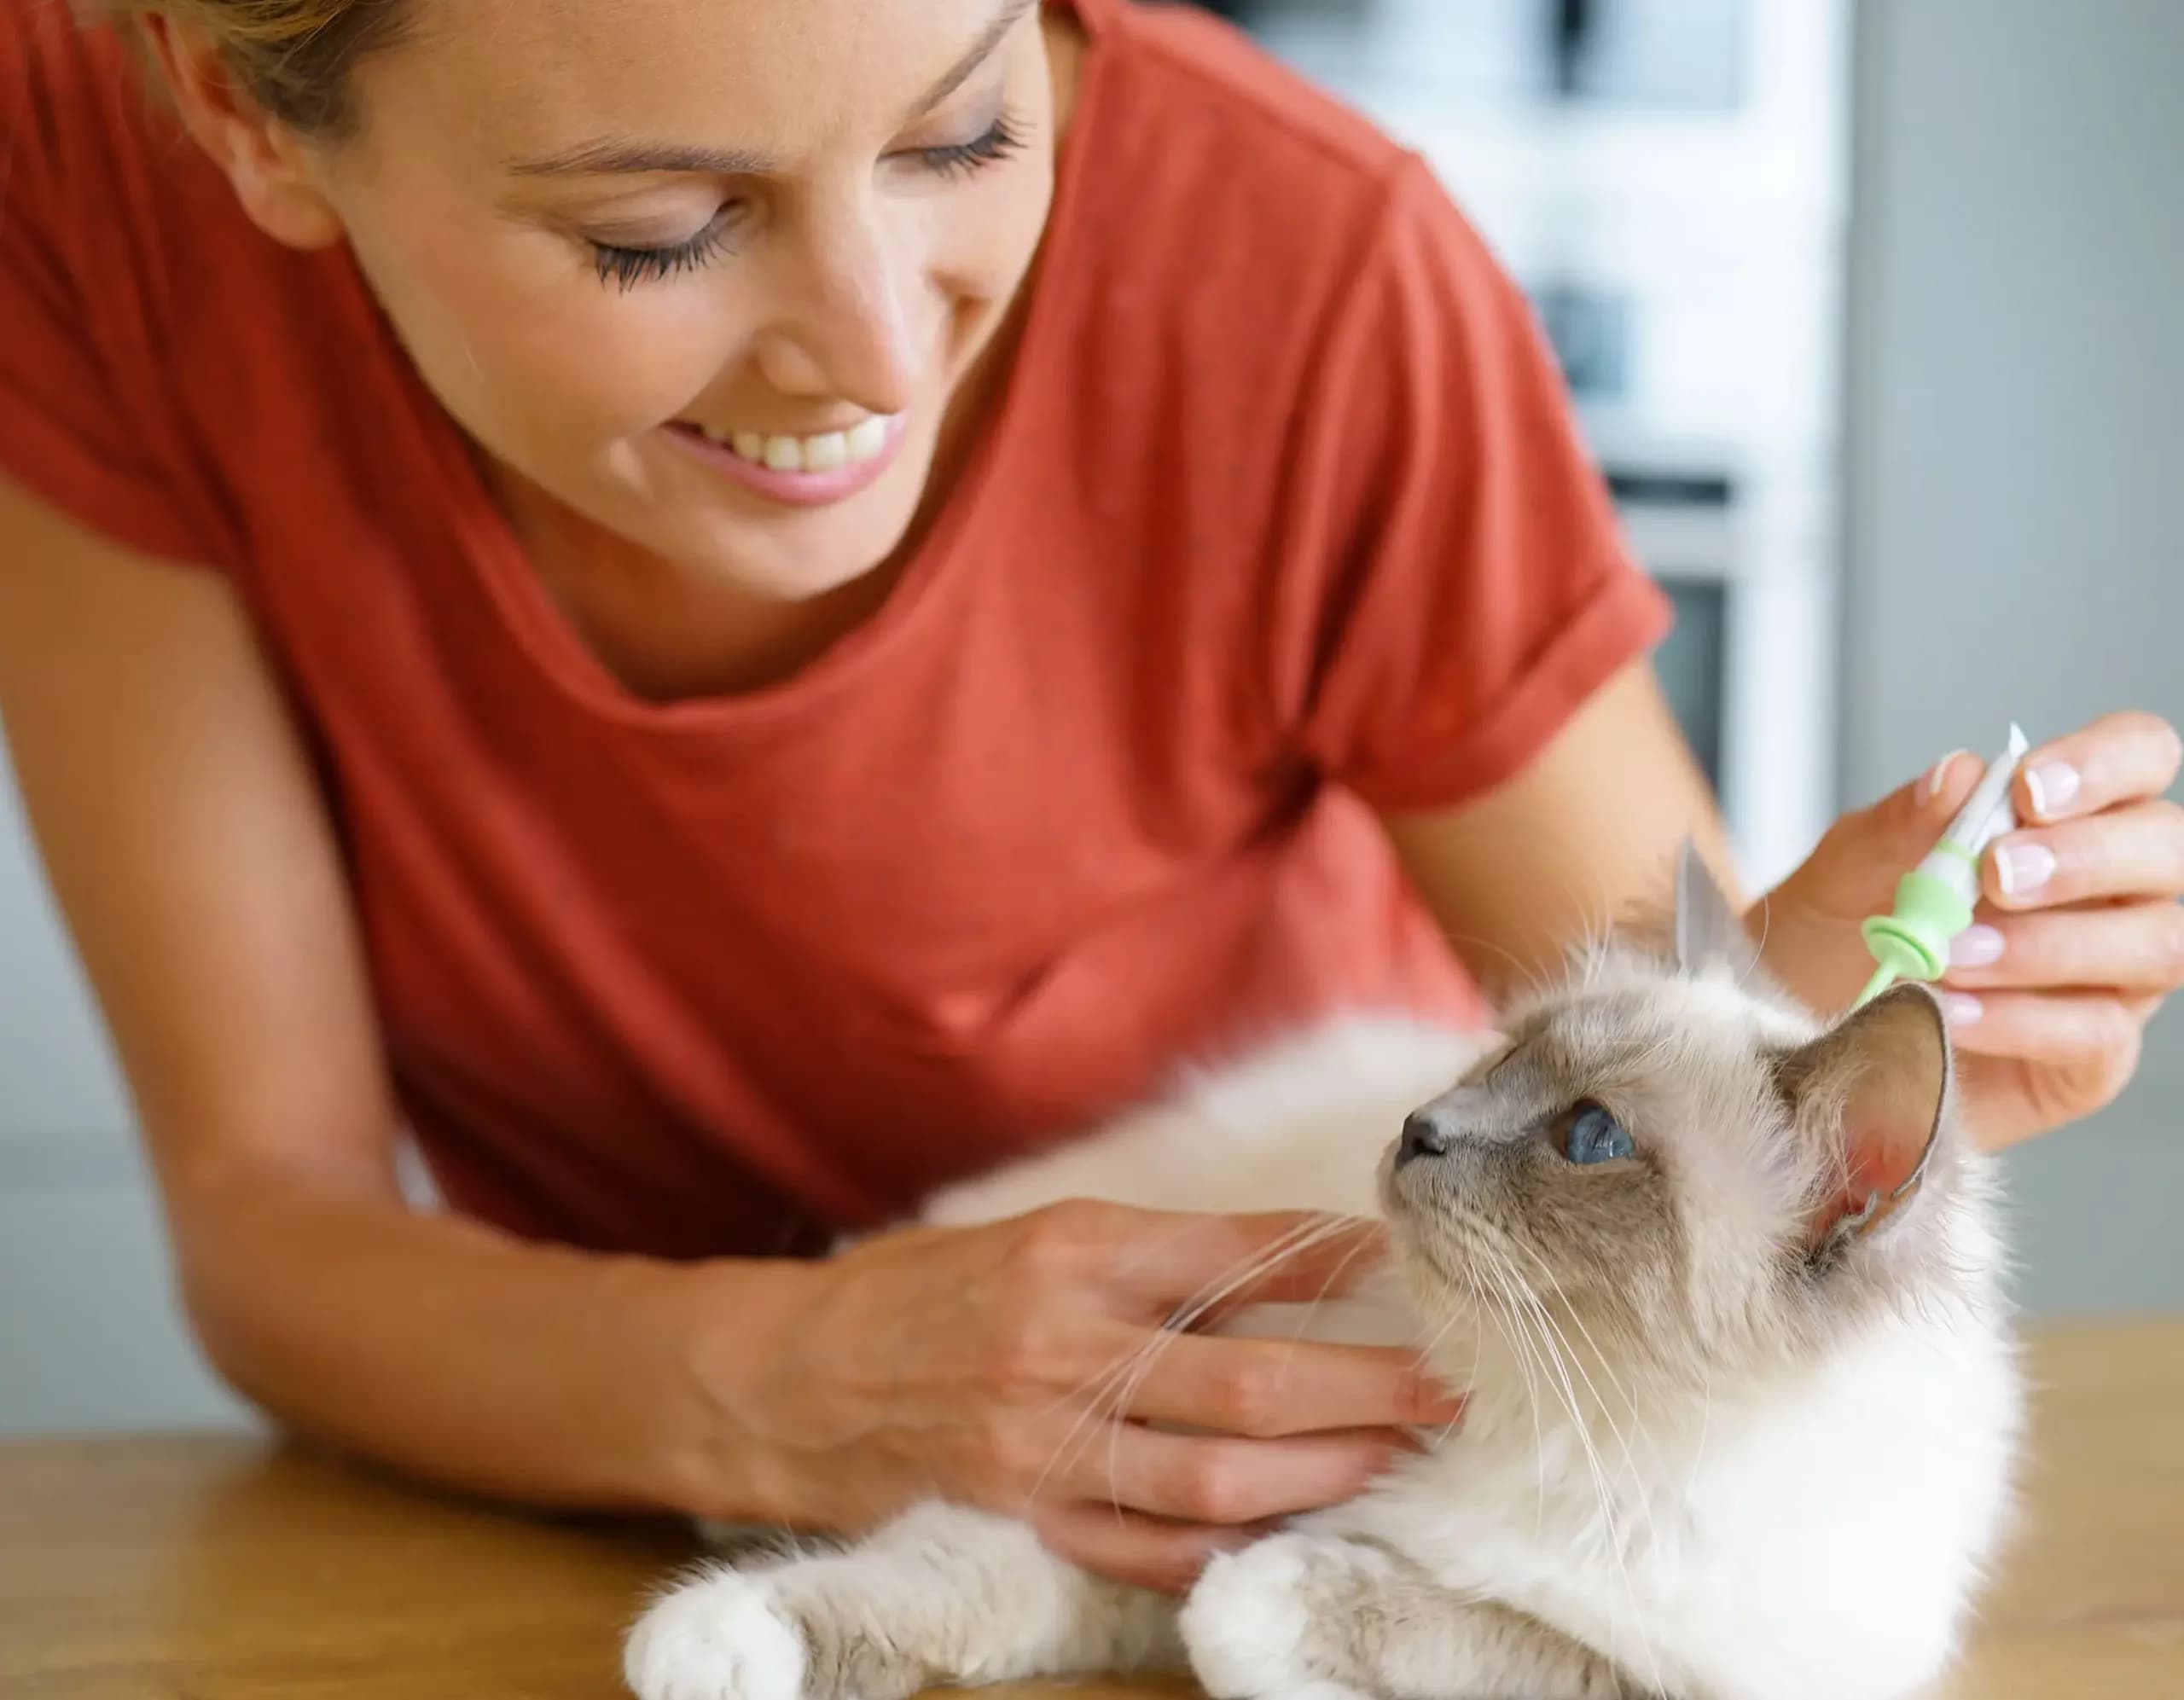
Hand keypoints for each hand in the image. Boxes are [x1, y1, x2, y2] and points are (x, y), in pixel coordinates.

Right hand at [699, 1201, 1460, 1591]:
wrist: (783, 1378)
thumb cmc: (916, 1293)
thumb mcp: (1029, 1235)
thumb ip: (1147, 1256)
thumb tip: (1282, 1264)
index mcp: (1071, 1252)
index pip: (1234, 1255)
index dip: (1333, 1261)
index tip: (1407, 1262)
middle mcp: (1065, 1345)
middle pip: (1251, 1376)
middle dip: (1368, 1385)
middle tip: (1450, 1386)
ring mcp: (1045, 1443)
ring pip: (1215, 1476)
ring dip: (1321, 1473)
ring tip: (1393, 1459)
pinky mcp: (1024, 1515)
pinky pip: (1145, 1549)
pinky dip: (1224, 1547)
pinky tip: (1287, 1532)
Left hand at [1755, 711, 2183, 1146]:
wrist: (1796, 1035)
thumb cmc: (1836, 942)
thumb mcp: (1842, 874)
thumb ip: (1899, 825)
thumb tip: (1957, 776)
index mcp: (2067, 821)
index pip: (2138, 756)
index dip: (2103, 763)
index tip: (2027, 790)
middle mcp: (2112, 893)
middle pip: (2168, 850)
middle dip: (2087, 856)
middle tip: (1995, 874)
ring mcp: (2112, 978)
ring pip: (2159, 944)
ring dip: (2053, 943)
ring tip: (1953, 951)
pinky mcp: (2090, 1059)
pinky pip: (2099, 1033)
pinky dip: (2021, 1019)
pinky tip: (1951, 1010)